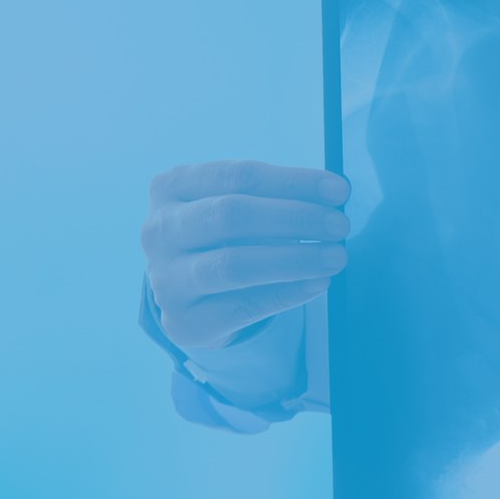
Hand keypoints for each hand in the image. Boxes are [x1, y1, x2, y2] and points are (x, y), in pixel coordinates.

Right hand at [142, 160, 350, 349]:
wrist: (190, 296)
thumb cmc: (224, 237)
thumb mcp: (236, 205)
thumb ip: (274, 197)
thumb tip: (332, 195)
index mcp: (170, 186)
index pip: (238, 176)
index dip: (293, 181)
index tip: (339, 190)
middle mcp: (159, 230)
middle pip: (231, 215)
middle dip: (295, 218)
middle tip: (340, 226)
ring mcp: (165, 279)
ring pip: (234, 264)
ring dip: (294, 259)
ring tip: (336, 257)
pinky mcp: (183, 322)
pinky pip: (242, 306)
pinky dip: (286, 294)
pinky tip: (318, 283)